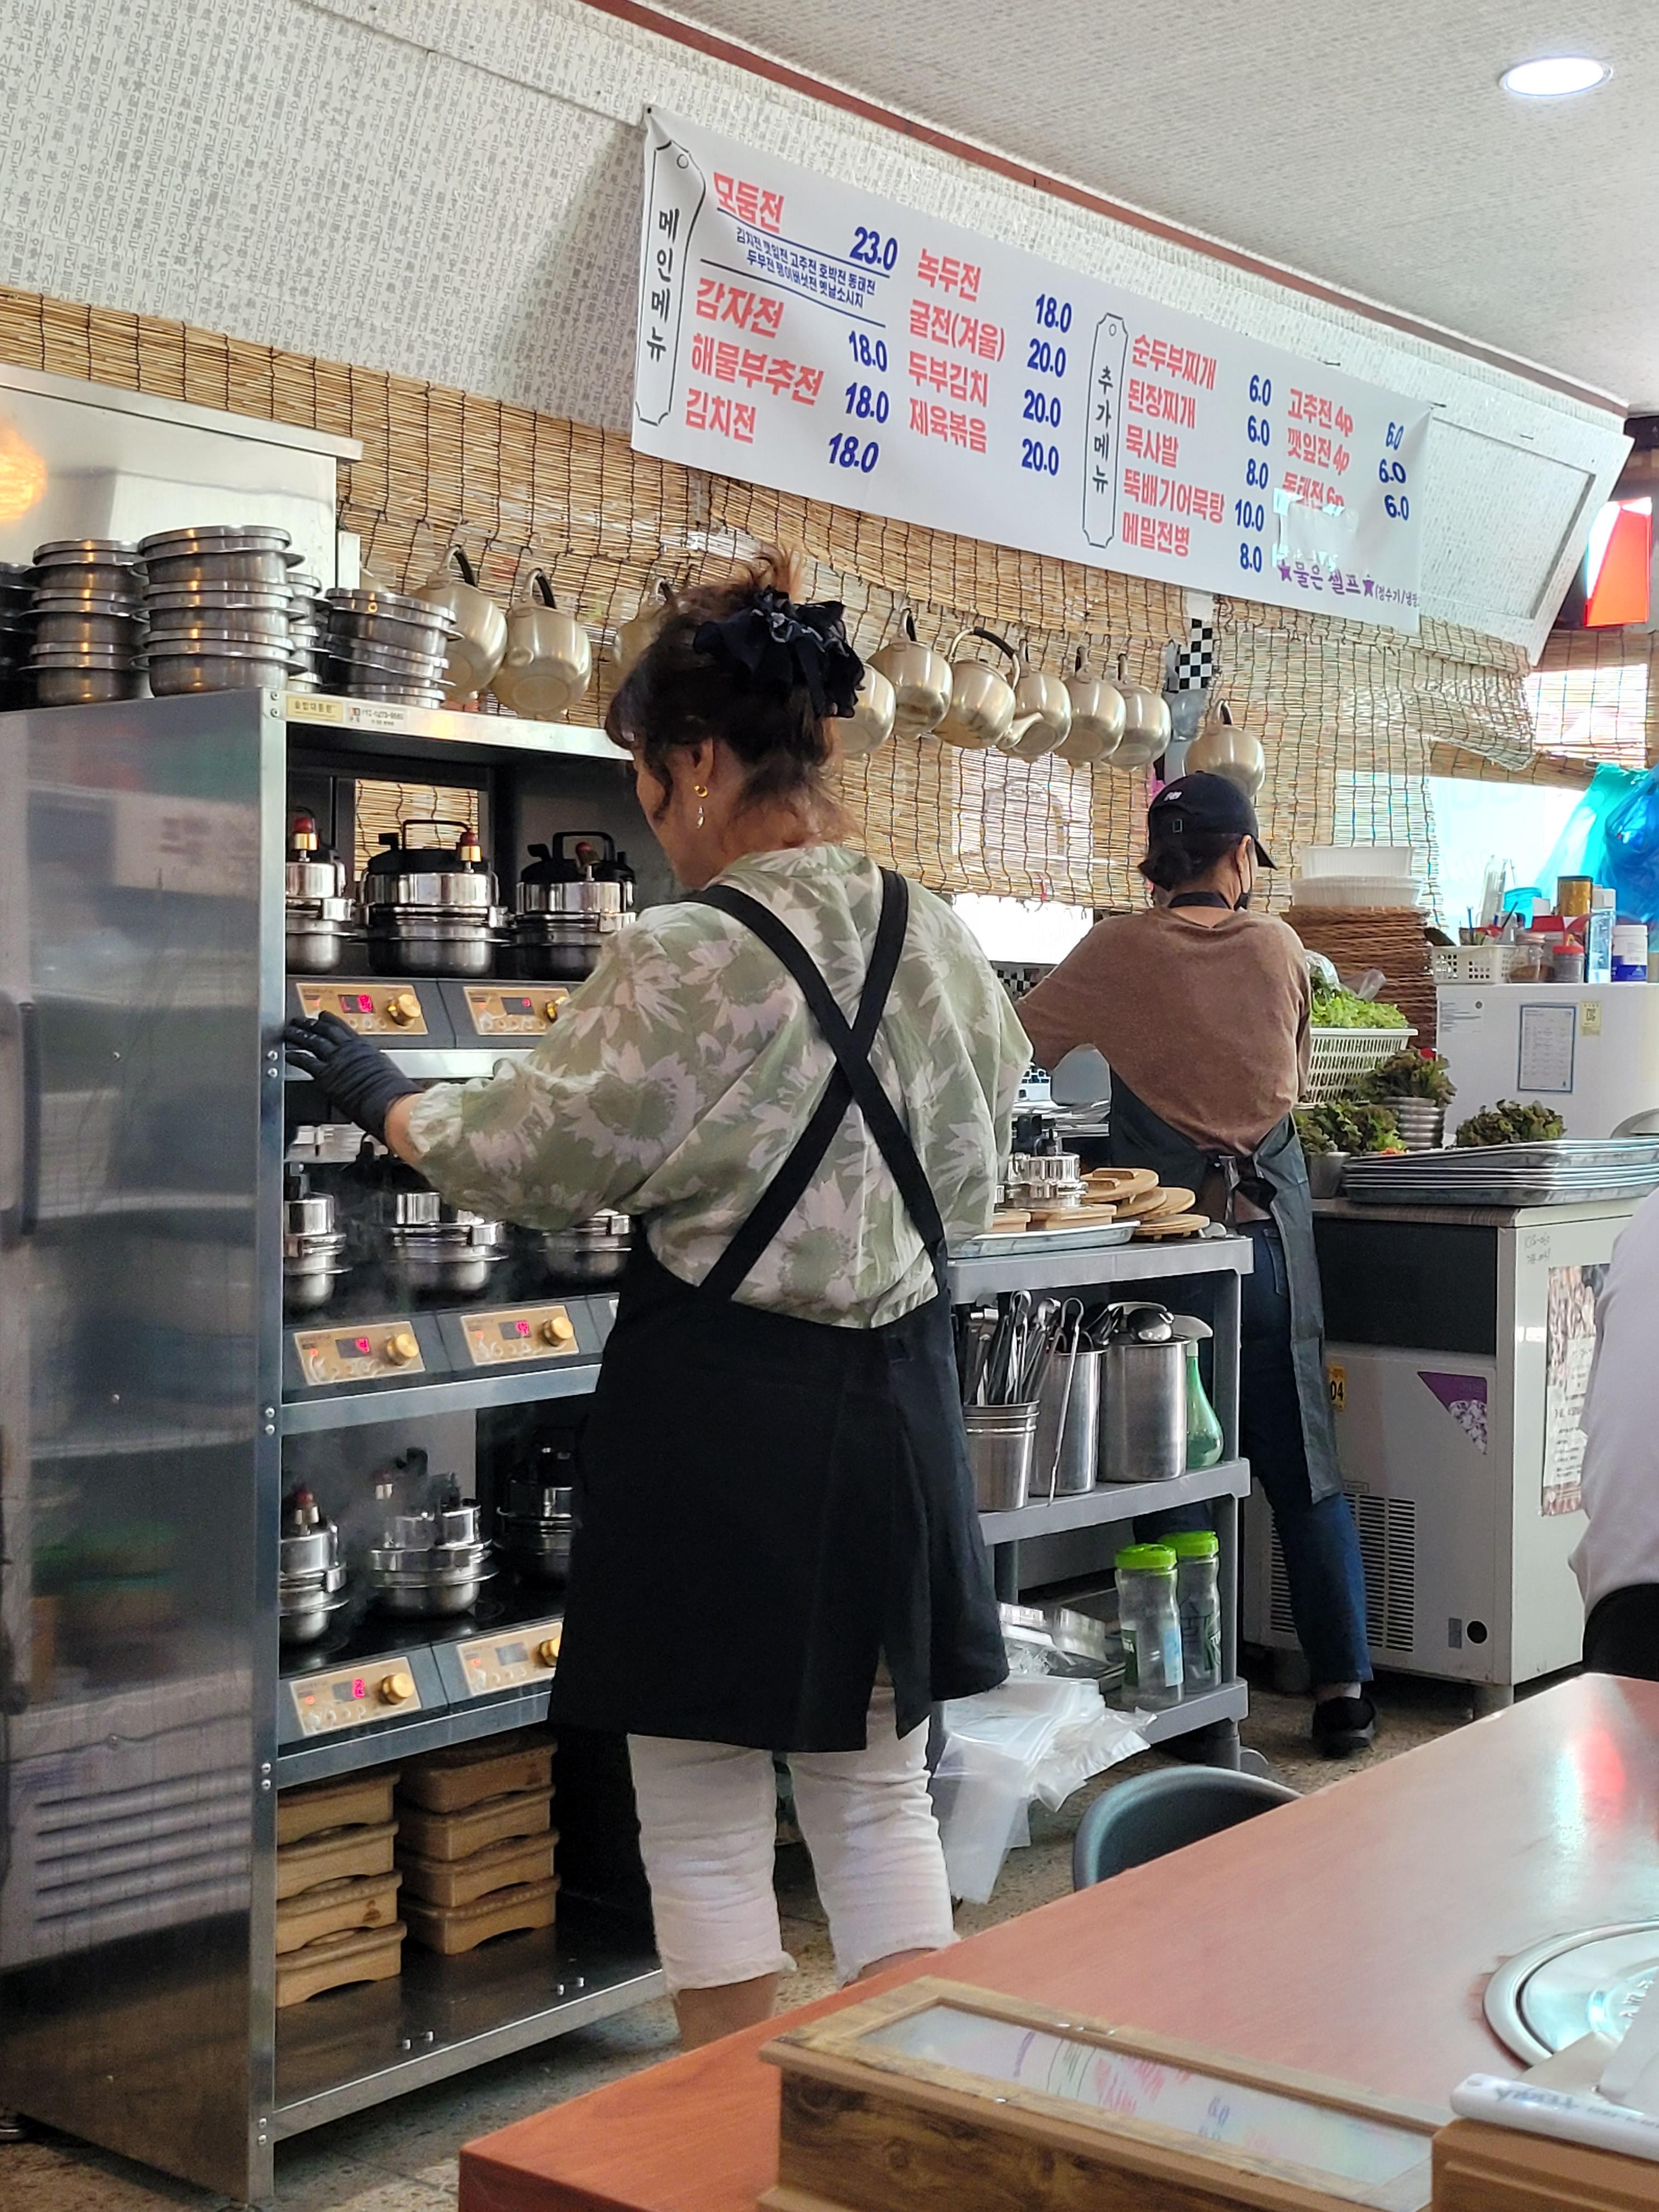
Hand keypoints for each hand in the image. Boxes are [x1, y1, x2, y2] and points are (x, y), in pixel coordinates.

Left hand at [282, 1011, 418, 1142]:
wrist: (389, 1102)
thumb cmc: (393, 1093)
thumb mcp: (386, 1071)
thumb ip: (374, 1068)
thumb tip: (375, 1073)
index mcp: (364, 1047)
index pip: (343, 1028)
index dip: (331, 1020)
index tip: (323, 1016)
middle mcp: (349, 1049)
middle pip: (325, 1030)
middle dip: (312, 1024)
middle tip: (302, 1020)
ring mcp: (337, 1060)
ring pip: (313, 1041)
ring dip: (300, 1034)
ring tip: (290, 1031)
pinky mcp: (326, 1075)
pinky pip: (306, 1062)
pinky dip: (296, 1056)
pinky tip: (289, 1054)